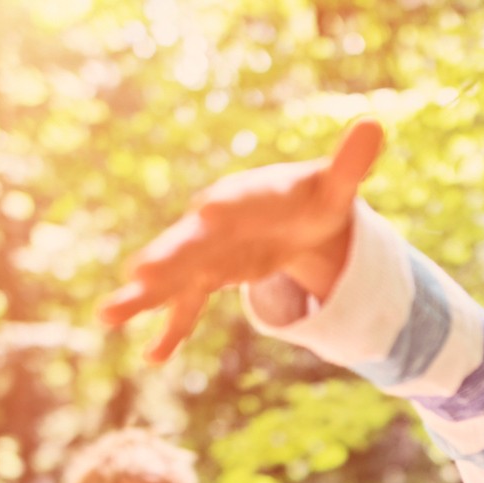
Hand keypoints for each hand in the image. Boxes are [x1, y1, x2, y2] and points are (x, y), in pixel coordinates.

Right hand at [97, 119, 385, 362]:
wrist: (293, 215)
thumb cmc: (313, 196)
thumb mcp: (336, 186)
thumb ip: (350, 163)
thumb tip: (375, 124)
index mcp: (248, 195)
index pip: (238, 200)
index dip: (228, 206)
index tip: (209, 209)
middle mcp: (217, 223)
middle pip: (191, 241)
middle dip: (168, 258)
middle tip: (138, 275)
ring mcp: (208, 252)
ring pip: (173, 275)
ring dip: (145, 297)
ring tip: (108, 316)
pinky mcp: (208, 276)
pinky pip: (187, 306)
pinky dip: (171, 330)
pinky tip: (154, 358)